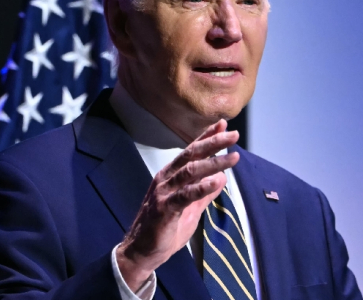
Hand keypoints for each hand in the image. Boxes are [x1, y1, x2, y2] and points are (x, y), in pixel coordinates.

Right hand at [116, 119, 239, 290]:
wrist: (142, 250)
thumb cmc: (164, 229)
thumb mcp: (189, 209)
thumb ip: (204, 193)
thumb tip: (222, 178)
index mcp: (170, 176)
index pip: (190, 151)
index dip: (207, 137)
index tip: (224, 124)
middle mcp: (165, 179)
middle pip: (191, 155)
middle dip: (213, 143)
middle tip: (233, 134)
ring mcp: (163, 193)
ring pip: (190, 171)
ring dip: (213, 163)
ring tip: (233, 156)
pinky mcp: (164, 208)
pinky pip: (185, 195)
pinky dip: (202, 187)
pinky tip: (218, 180)